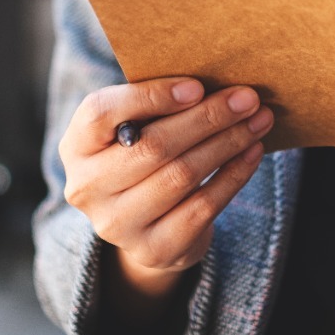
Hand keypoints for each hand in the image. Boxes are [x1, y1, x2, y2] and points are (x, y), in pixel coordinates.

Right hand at [59, 78, 272, 305]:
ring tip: (258, 122)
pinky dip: (233, 175)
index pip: (102, 113)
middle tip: (247, 99)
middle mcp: (87, 187)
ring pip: (182, 175)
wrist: (144, 225)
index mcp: (76, 145)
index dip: (152, 96)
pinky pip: (203, 207)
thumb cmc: (143, 155)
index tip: (198, 86)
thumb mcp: (135, 127)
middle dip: (207, 118)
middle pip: (153, 146)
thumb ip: (155, 105)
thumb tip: (216, 85)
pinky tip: (252, 153)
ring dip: (228, 143)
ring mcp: (117, 224)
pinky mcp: (153, 249)